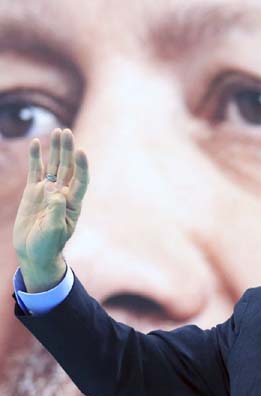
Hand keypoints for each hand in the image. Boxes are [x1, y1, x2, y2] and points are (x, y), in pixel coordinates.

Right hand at [13, 128, 88, 291]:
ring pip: (54, 165)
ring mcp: (48, 191)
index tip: (81, 152)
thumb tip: (55, 192)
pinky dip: (36, 157)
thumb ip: (55, 212)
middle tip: (66, 132)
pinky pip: (36, 170)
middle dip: (68, 150)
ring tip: (59, 132)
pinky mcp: (34, 192)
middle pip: (67, 167)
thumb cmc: (48, 246)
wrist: (35, 253)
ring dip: (56, 149)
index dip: (82, 166)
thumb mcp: (53, 231)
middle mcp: (63, 193)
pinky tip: (36, 143)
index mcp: (73, 204)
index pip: (80, 180)